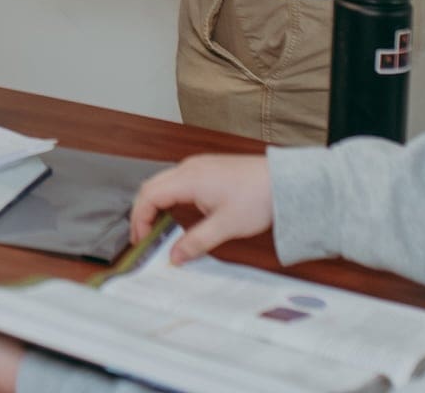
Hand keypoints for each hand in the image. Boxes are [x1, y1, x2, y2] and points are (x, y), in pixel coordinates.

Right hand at [129, 153, 275, 262]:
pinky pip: (175, 181)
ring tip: (157, 229)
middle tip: (143, 238)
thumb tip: (174, 258)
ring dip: (154, 205)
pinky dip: (168, 198)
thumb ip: (196, 242)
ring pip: (162, 183)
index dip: (140, 220)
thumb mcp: (226, 226)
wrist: (285, 180)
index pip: (149, 196)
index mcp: (188, 179)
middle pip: (150, 187)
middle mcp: (187, 168)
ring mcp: (197, 166)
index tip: (142, 241)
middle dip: (142, 213)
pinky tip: (176, 214)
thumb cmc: (257, 198)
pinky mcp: (206, 169)